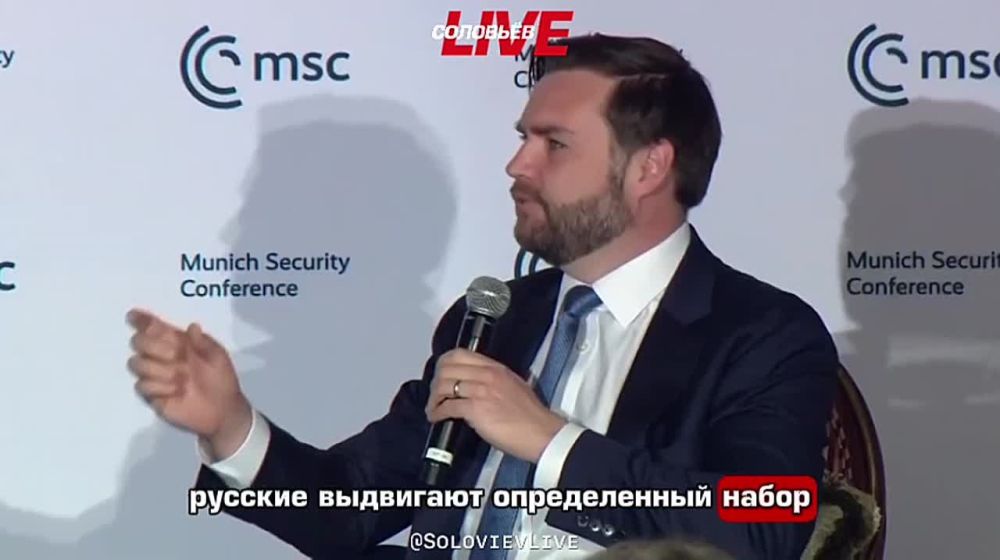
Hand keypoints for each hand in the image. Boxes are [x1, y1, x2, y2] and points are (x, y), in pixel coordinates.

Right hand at [126, 308, 251, 459]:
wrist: (222, 410)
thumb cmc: (221, 379)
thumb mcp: (218, 358)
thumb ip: (204, 342)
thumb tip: (192, 326)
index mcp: (178, 343)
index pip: (155, 328)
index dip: (143, 321)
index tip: (133, 315)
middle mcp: (162, 356)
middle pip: (139, 342)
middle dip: (152, 345)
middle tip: (174, 355)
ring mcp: (155, 375)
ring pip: (137, 363)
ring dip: (159, 370)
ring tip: (182, 379)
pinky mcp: (152, 395)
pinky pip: (142, 386)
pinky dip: (160, 387)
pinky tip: (176, 392)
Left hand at [426, 349, 565, 462]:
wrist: (541, 432)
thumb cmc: (531, 415)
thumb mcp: (514, 385)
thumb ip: (495, 380)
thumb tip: (477, 385)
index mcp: (496, 368)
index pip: (460, 354)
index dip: (444, 364)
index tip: (440, 374)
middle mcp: (486, 375)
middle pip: (447, 368)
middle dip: (435, 382)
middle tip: (435, 394)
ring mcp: (480, 391)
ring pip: (444, 385)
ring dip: (434, 398)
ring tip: (433, 408)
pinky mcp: (476, 409)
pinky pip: (448, 406)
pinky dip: (437, 412)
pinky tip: (437, 417)